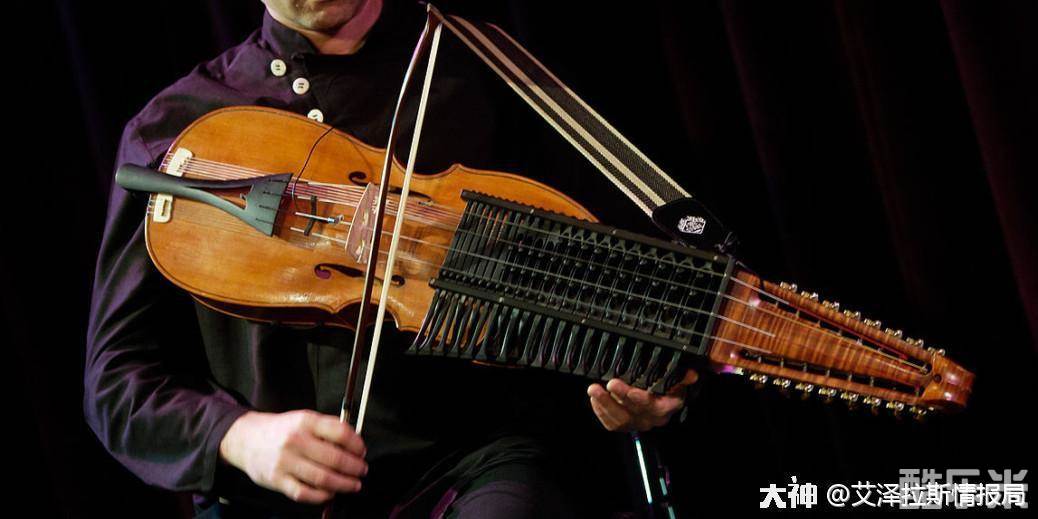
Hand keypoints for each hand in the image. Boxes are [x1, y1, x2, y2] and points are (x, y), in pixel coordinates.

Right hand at [219, 410, 367, 503]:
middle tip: (362, 470)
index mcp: (305, 421)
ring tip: (354, 484)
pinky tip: (330, 493)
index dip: (356, 444)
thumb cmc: (282, 430)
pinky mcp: (277, 480)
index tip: (362, 451)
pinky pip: (304, 493)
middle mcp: (295, 440)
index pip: (340, 432)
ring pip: (322, 478)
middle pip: (334, 458)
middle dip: (354, 467)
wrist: (246, 439)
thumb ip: (327, 428)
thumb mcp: (304, 419)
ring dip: (344, 484)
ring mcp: (285, 462)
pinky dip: (321, 496)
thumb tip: (355, 444)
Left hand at [587, 369, 697, 431]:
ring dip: (605, 403)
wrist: (656, 404)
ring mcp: (637, 423)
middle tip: (611, 383)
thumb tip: (691, 374)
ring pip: (621, 419)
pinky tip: (595, 398)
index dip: (644, 400)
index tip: (633, 391)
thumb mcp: (675, 382)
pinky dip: (600, 411)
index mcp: (668, 406)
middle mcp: (653, 418)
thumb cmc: (664, 389)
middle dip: (622, 396)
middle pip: (636, 410)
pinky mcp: (624, 427)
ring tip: (594, 389)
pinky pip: (611, 424)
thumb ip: (681, 377)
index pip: (658, 406)